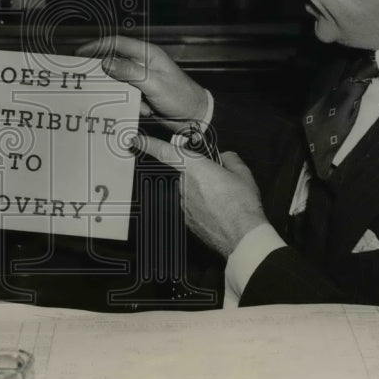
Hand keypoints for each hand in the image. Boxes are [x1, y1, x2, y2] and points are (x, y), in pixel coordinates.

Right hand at [75, 36, 208, 131]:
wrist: (196, 117)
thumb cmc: (181, 96)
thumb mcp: (154, 83)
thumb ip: (130, 72)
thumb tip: (106, 63)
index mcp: (147, 54)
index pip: (117, 43)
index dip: (97, 46)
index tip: (80, 54)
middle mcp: (143, 63)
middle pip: (114, 62)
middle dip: (106, 75)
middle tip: (90, 83)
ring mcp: (143, 79)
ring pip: (119, 83)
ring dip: (123, 95)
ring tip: (136, 103)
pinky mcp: (143, 92)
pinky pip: (127, 96)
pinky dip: (132, 104)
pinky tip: (146, 110)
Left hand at [133, 134, 266, 256]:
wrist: (242, 237)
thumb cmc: (242, 204)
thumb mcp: (243, 174)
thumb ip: (230, 160)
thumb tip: (225, 157)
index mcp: (195, 168)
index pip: (165, 152)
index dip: (149, 145)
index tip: (135, 141)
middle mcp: (184, 185)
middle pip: (184, 173)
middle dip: (197, 174)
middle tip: (217, 180)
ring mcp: (183, 204)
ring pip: (188, 190)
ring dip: (199, 191)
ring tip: (222, 199)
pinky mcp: (187, 220)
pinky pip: (191, 206)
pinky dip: (201, 206)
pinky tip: (217, 212)